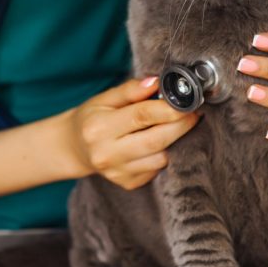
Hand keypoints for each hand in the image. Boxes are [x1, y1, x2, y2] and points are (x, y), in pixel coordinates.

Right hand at [63, 75, 201, 188]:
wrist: (74, 148)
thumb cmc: (92, 118)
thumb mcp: (104, 98)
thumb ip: (130, 90)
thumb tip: (156, 82)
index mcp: (99, 128)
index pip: (141, 116)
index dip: (169, 109)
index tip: (188, 102)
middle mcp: (106, 153)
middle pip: (155, 141)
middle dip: (180, 126)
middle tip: (194, 114)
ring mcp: (116, 172)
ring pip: (159, 159)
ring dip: (174, 142)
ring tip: (175, 127)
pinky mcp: (126, 184)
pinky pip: (155, 171)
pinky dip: (162, 156)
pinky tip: (158, 145)